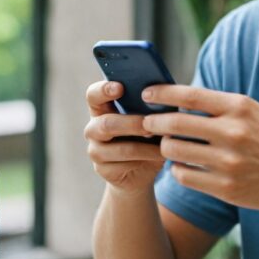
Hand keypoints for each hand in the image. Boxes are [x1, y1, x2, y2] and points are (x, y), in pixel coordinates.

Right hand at [84, 81, 165, 195]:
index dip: (103, 90)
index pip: (93, 95)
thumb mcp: (148, 118)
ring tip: (163, 143)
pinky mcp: (103, 170)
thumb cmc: (146, 136)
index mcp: (101, 109)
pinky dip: (147, 158)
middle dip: (132, 123)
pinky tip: (160, 155)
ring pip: (120, 148)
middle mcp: (94, 128)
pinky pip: (126, 165)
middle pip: (106, 123)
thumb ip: (149, 106)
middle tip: (151, 123)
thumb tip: (165, 95)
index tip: (120, 87)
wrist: (141, 171)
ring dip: (145, 146)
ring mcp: (96, 150)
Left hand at [140, 85, 258, 211]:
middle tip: (146, 123)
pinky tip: (183, 165)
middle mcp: (233, 133)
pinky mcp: (225, 188)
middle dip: (153, 122)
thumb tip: (178, 99)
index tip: (146, 93)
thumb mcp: (254, 112)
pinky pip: (184, 176)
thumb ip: (220, 105)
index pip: (189, 95)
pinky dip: (177, 169)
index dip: (162, 92)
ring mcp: (229, 162)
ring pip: (174, 151)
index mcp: (240, 107)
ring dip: (165, 147)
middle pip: (175, 123)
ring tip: (168, 145)